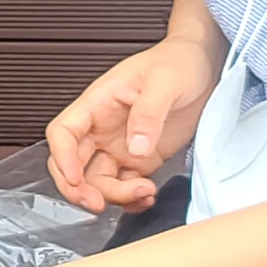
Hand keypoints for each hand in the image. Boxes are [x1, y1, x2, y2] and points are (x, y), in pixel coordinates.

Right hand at [47, 35, 220, 213]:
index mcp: (97, 103)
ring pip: (98, 181)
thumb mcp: (164, 81)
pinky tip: (148, 197)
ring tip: (144, 192)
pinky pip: (125, 187)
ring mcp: (120, 146)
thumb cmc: (177, 62)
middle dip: (79, 189)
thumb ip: (148, 113)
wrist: (203, 66)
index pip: (63, 133)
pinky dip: (131, 200)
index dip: (62, 157)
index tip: (75, 178)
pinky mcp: (140, 160)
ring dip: (114, 197)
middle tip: (98, 204)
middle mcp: (103, 128)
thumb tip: (136, 147)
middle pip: (73, 164)